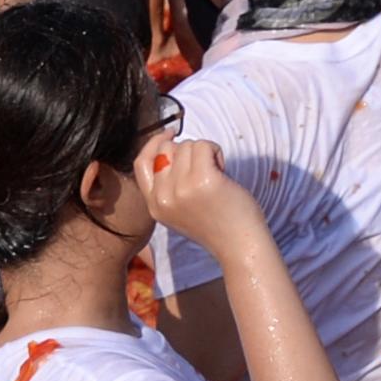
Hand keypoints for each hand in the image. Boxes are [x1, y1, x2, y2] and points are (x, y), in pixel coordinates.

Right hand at [132, 129, 263, 251]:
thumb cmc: (217, 223)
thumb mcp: (179, 210)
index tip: (169, 134)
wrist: (238, 245)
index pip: (141, 163)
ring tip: (216, 176)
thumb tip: (169, 147)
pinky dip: (216, 151)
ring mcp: (181, 189)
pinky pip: (204, 146)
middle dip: (188, 152)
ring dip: (205, 152)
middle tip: (206, 171)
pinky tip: (223, 171)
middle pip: (167, 150)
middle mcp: (163, 197)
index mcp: (154, 205)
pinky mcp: (203, 180)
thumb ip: (168, 185)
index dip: (153, 144)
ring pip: (187, 145)